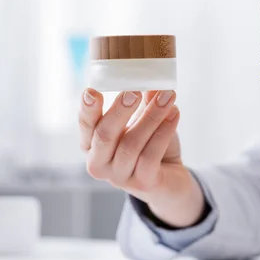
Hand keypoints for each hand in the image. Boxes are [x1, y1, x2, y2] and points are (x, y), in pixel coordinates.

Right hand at [79, 89, 204, 227]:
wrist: (170, 181)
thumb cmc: (150, 147)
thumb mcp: (143, 122)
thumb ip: (144, 101)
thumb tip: (152, 76)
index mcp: (92, 145)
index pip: (85, 125)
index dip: (87, 109)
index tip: (92, 90)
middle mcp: (100, 163)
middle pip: (104, 136)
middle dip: (120, 111)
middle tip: (134, 91)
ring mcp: (120, 176)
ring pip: (131, 144)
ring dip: (151, 117)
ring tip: (168, 96)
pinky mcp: (143, 183)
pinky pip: (151, 156)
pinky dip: (164, 132)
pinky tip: (174, 114)